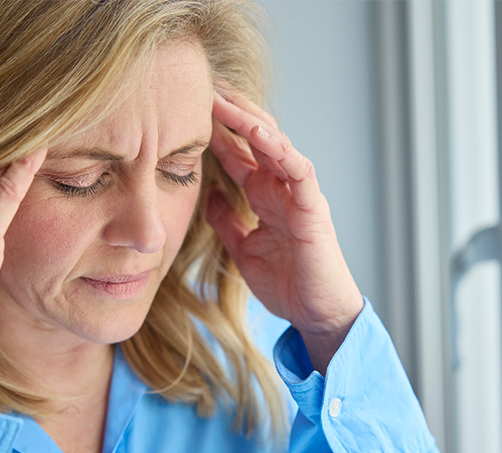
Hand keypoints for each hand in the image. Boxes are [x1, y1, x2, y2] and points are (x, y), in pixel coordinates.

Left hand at [207, 91, 363, 372]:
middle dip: (230, 113)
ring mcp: (298, 194)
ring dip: (251, 121)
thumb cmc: (287, 283)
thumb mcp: (242, 248)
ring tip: (224, 100)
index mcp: (263, 195)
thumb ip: (227, 220)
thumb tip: (207, 195)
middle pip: (255, 138)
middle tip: (202, 89)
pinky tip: (260, 134)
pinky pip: (299, 171)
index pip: (237, 152)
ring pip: (277, 145)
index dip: (214, 130)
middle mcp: (280, 188)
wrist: (315, 314)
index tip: (186, 109)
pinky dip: (281, 151)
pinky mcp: (313, 208)